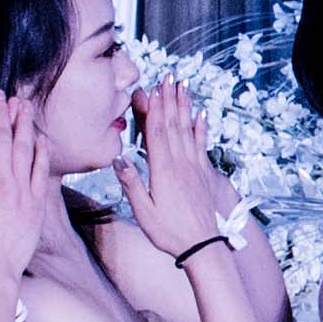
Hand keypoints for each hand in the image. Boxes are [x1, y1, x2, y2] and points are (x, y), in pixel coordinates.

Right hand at [122, 80, 234, 256]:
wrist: (202, 245)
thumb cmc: (168, 232)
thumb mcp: (143, 212)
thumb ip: (131, 185)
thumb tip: (119, 159)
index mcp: (163, 171)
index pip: (156, 133)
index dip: (154, 109)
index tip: (152, 89)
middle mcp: (180, 164)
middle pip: (173, 125)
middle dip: (169, 99)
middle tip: (168, 76)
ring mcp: (194, 167)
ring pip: (188, 130)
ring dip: (184, 106)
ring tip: (183, 86)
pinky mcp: (203, 173)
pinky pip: (202, 144)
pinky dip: (201, 127)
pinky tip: (201, 114)